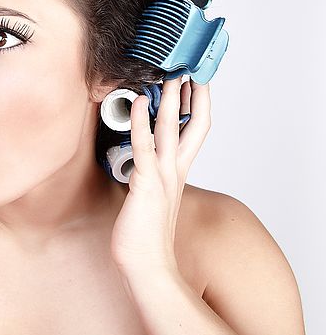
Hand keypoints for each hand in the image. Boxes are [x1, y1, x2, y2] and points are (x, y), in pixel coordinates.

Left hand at [110, 75, 211, 276]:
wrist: (146, 267)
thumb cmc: (143, 238)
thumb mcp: (149, 200)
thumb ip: (148, 180)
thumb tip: (140, 168)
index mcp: (177, 174)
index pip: (194, 132)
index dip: (197, 106)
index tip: (196, 83)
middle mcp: (174, 172)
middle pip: (190, 124)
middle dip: (191, 95)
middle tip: (188, 67)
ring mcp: (162, 177)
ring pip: (169, 130)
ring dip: (168, 100)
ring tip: (166, 74)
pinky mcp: (145, 183)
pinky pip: (143, 146)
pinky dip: (140, 122)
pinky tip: (137, 103)